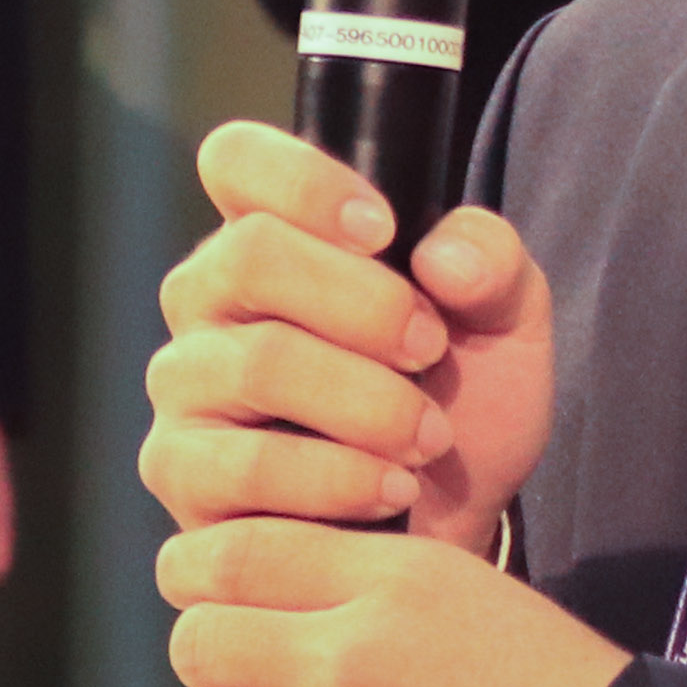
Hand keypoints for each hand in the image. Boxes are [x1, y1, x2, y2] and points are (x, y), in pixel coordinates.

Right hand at [142, 120, 558, 559]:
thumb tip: (441, 257)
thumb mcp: (506, 323)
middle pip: (252, 257)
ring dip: (368, 405)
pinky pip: (246, 468)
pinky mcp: (180, 477)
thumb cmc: (458, 402)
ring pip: (257, 364)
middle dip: (368, 307)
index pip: (235, 161)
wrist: (450, 526)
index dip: (305, 182)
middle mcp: (205, 302)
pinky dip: (337, 479)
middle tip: (433, 350)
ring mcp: (183, 390)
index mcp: (270, 237)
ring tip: (429, 440)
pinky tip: (389, 489)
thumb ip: (493, 264)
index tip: (386, 231)